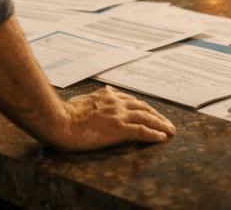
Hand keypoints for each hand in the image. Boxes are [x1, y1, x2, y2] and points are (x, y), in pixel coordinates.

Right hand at [53, 86, 175, 151]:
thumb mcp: (80, 100)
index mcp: (105, 96)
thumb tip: (101, 93)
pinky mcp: (118, 129)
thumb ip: (93, 97)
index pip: (130, 99)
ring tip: (170, 130)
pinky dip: (154, 134)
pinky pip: (142, 131)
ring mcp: (118, 115)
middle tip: (166, 121)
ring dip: (161, 124)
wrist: (59, 121)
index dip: (142, 106)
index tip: (150, 111)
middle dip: (156, 114)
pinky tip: (162, 137)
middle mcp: (114, 102)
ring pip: (146, 117)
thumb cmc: (64, 114)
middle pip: (142, 107)